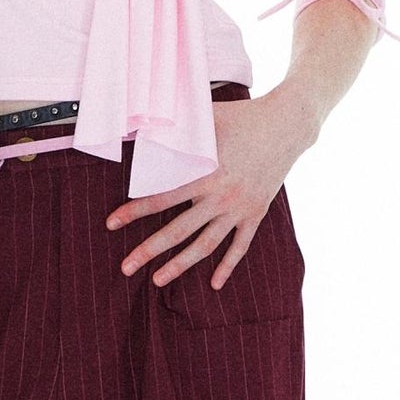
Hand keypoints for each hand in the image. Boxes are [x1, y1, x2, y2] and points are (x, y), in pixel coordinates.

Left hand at [105, 87, 317, 290]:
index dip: (134, 210)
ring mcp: (239, 209)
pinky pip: (240, 246)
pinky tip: (215, 284)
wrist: (287, 125)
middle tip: (125, 266)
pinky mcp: (255, 214)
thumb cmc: (243, 116)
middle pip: (178, 231)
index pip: (162, 197)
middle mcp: (220, 196)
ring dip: (180, 265)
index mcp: (205, 173)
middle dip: (149, 250)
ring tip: (158, 280)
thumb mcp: (207, 117)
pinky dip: (228, 266)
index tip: (112, 223)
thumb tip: (142, 123)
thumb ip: (177, 127)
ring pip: (206, 245)